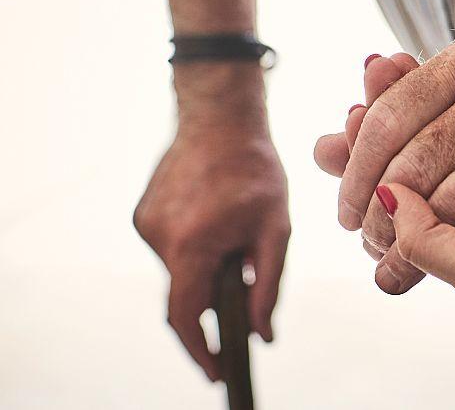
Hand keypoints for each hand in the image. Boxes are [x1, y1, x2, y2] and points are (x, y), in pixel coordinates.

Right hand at [134, 64, 289, 381]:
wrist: (220, 117)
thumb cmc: (257, 171)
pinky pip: (170, 248)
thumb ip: (268, 286)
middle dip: (213, 301)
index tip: (218, 372)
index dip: (201, 351)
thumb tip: (262, 335)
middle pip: (185, 294)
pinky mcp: (141, 214)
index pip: (186, 317)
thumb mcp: (276, 229)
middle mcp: (159, 238)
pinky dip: (194, 249)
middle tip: (242, 286)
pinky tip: (216, 220)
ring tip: (236, 233)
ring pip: (179, 271)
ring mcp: (145, 225)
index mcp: (191, 244)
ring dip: (206, 268)